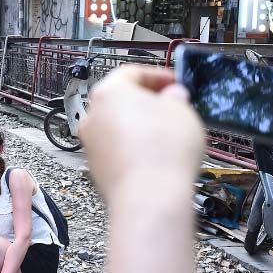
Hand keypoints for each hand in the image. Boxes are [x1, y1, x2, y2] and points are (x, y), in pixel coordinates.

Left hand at [80, 65, 203, 202]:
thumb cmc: (162, 152)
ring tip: (166, 134)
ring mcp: (91, 145)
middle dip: (146, 102)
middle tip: (171, 106)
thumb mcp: (182, 110)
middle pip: (120, 100)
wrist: (148, 198)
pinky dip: (132, 149)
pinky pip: (116, 150)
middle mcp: (92, 117)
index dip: (156, 76)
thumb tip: (172, 97)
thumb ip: (175, 97)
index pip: (131, 73)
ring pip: (116, 127)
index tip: (173, 82)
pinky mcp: (96, 169)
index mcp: (109, 92)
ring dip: (138, 126)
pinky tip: (154, 157)